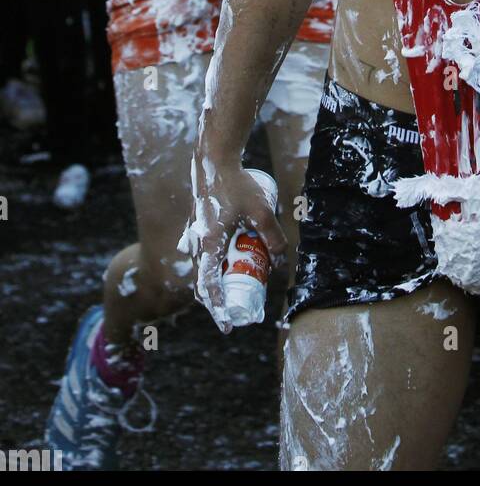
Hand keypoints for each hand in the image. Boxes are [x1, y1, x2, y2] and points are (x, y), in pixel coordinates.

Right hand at [180, 148, 286, 332]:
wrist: (213, 160)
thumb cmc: (236, 184)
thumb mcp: (261, 211)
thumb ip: (272, 237)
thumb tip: (280, 263)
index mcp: (208, 244)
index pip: (208, 286)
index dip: (217, 308)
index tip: (226, 325)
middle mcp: (196, 243)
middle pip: (202, 282)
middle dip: (216, 301)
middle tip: (232, 313)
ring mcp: (193, 234)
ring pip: (201, 268)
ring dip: (214, 282)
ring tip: (232, 289)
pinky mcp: (196, 226)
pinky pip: (201, 254)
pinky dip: (210, 265)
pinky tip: (224, 262)